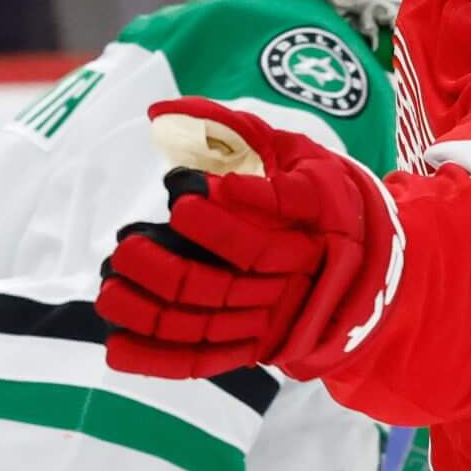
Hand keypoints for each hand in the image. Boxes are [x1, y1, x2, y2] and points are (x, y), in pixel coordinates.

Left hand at [99, 99, 401, 380]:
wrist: (360, 252)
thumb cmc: (310, 186)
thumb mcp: (285, 147)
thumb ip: (228, 127)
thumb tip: (160, 111)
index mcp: (310, 224)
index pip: (270, 223)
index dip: (226, 215)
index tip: (182, 192)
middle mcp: (293, 277)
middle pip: (226, 284)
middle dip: (169, 270)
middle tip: (127, 245)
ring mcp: (273, 315)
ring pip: (207, 324)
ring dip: (153, 313)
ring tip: (110, 291)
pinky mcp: (256, 343)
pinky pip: (205, 358)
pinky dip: (161, 359)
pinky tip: (117, 350)